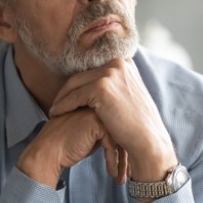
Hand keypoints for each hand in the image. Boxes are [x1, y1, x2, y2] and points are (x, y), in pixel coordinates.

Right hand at [17, 108, 127, 188]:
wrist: (47, 153)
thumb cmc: (66, 147)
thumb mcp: (88, 135)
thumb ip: (104, 131)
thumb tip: (124, 140)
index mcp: (97, 107)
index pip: (118, 125)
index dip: (124, 146)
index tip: (127, 165)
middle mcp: (98, 106)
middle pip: (122, 130)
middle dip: (127, 155)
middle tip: (129, 172)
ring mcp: (97, 113)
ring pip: (120, 137)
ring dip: (122, 161)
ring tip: (122, 177)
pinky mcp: (96, 124)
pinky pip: (112, 144)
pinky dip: (113, 161)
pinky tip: (112, 174)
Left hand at [48, 59, 175, 181]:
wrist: (147, 140)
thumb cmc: (138, 124)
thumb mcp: (129, 95)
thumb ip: (116, 85)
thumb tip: (97, 84)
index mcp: (125, 63)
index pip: (93, 70)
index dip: (79, 83)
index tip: (68, 95)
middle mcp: (118, 63)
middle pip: (82, 74)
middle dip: (67, 90)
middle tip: (57, 103)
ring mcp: (110, 73)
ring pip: (75, 84)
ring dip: (62, 98)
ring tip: (54, 110)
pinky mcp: (101, 87)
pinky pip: (74, 96)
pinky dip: (63, 105)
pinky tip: (56, 114)